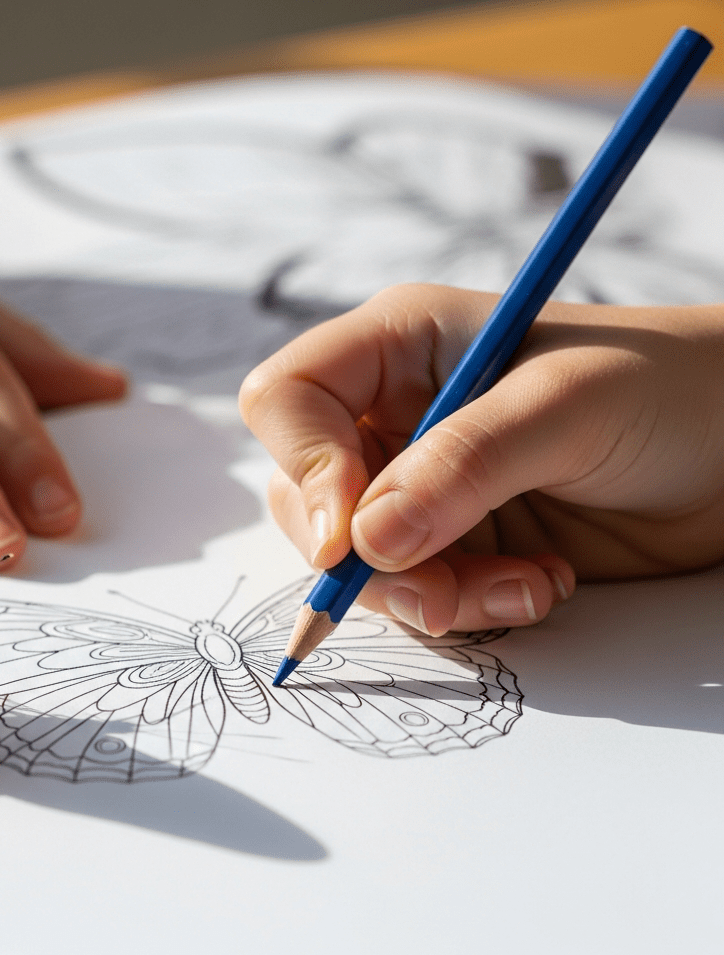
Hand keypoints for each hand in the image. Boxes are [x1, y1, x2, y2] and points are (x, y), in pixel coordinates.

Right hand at [239, 283, 723, 633]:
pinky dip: (468, 607)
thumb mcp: (564, 408)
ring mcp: (419, 484)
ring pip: (357, 560)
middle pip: (305, 496)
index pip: (287, 398)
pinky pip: (415, 592)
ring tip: (523, 588)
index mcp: (399, 346)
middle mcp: (393, 414)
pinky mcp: (452, 541)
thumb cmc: (668, 389)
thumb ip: (462, 466)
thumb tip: (363, 542)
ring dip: (430, 593)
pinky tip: (538, 587)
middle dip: (366, 557)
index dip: (303, 466)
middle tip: (442, 589)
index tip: (349, 534)